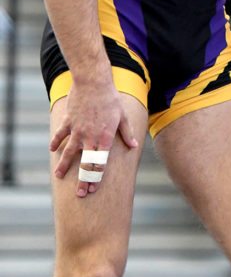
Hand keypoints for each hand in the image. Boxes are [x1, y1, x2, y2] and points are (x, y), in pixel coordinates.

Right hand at [50, 80, 137, 196]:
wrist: (94, 82)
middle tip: (80, 194)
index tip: (93, 188)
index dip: (96, 177)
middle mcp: (90, 137)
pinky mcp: (68, 121)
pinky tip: (52, 149)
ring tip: (59, 176)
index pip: (100, 164)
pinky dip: (56, 142)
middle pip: (85, 164)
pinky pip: (60, 135)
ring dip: (64, 166)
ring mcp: (77, 130)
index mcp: (105, 138)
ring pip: (69, 153)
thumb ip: (126, 133)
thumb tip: (133, 145)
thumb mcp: (122, 116)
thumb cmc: (111, 98)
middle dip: (82, 180)